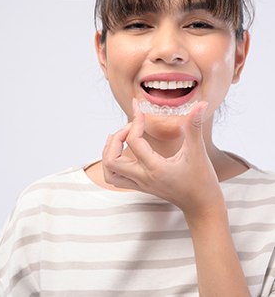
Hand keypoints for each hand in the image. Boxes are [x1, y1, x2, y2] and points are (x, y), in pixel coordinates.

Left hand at [102, 99, 224, 218]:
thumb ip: (194, 127)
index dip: (135, 121)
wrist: (201, 205)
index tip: (140, 110)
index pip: (133, 141)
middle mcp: (143, 178)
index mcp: (155, 168)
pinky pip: (116, 178)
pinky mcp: (140, 187)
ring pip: (109, 172)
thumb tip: (201, 104)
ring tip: (119, 138)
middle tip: (130, 127)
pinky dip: (112, 164)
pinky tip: (123, 152)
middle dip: (115, 138)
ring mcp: (140, 184)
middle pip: (111, 160)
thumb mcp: (198, 152)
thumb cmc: (202, 180)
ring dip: (109, 153)